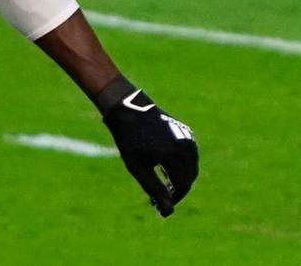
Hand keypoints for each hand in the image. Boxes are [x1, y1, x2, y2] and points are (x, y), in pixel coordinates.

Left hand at [98, 79, 198, 216]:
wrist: (130, 109)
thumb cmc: (129, 139)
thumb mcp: (137, 167)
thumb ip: (154, 189)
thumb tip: (168, 210)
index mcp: (175, 155)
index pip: (183, 185)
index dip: (174, 198)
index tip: (163, 207)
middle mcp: (186, 147)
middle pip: (188, 177)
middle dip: (178, 189)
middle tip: (162, 198)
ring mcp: (189, 139)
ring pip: (190, 167)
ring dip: (180, 178)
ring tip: (164, 185)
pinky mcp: (187, 134)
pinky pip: (188, 156)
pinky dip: (181, 165)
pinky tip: (166, 169)